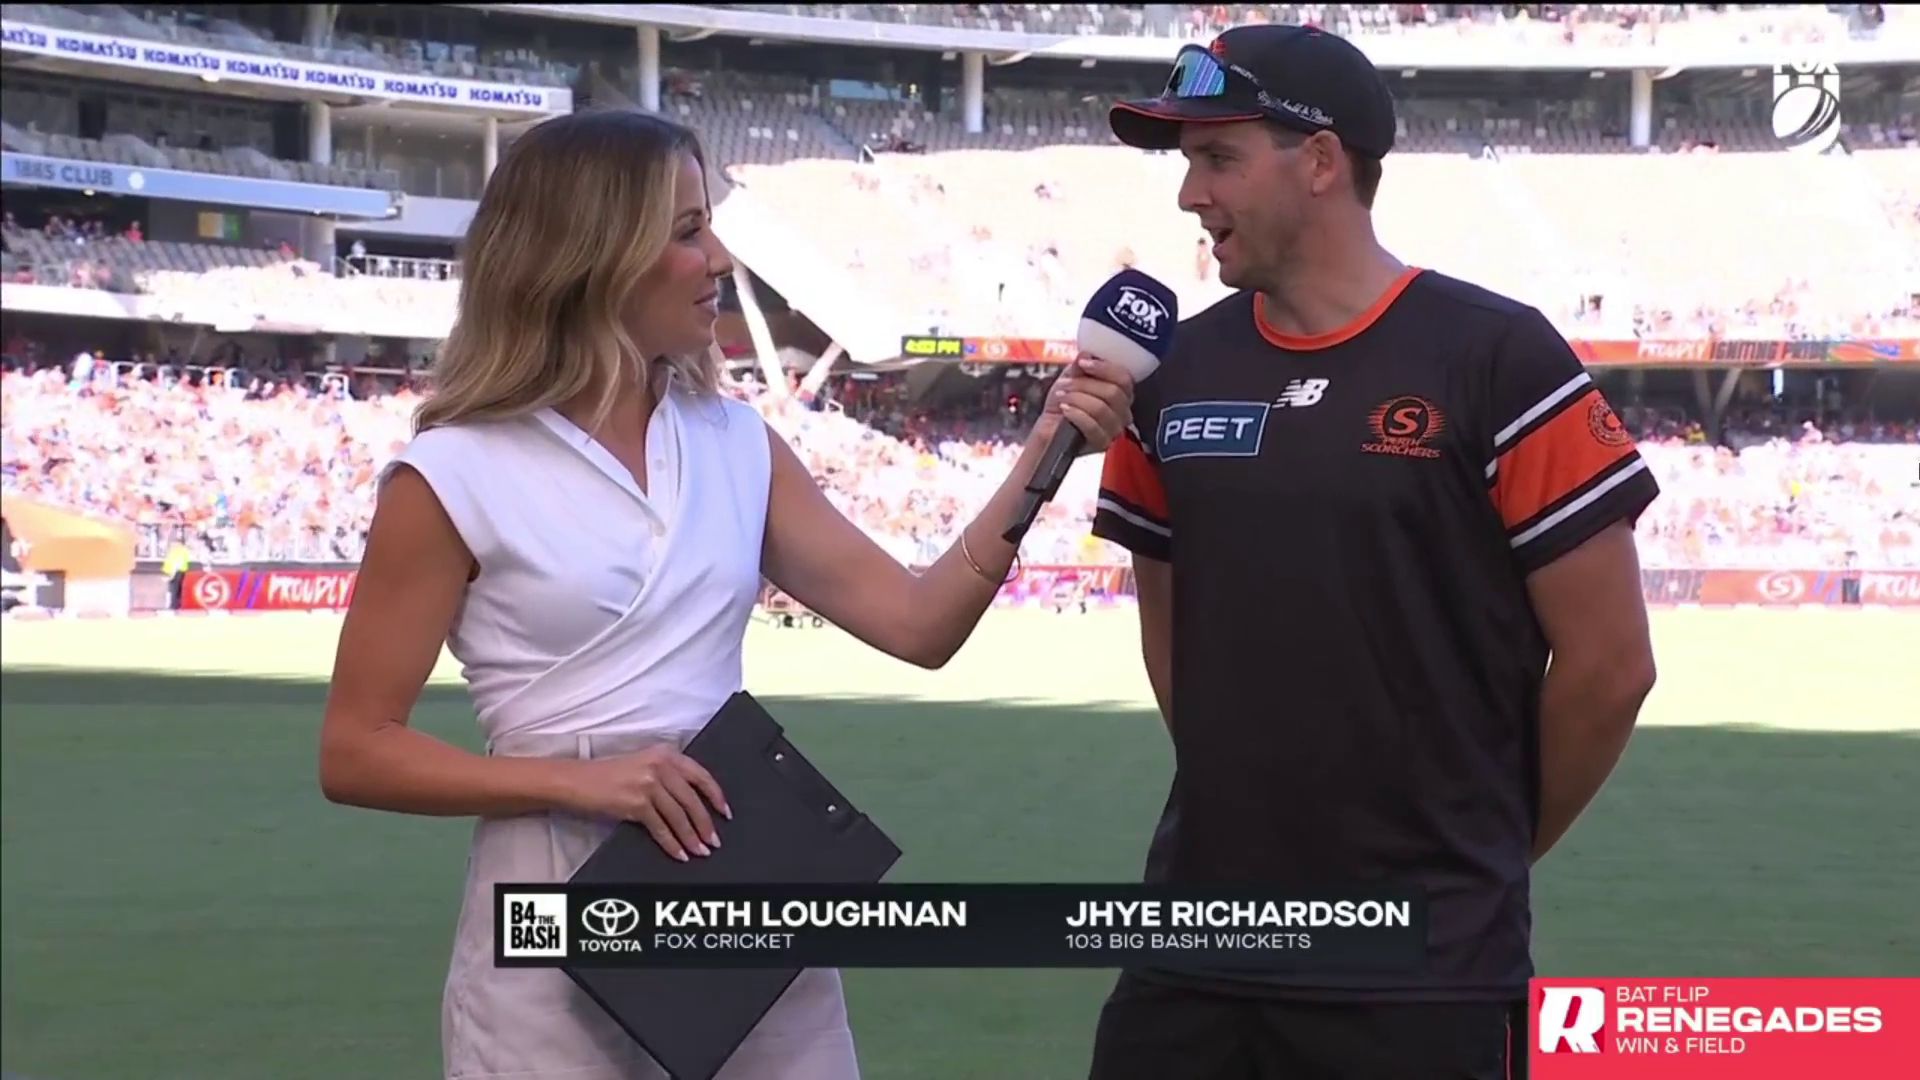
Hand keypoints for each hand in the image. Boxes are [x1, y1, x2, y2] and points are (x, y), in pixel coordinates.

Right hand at [559, 746, 730, 861]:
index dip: (716, 796)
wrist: (576, 781)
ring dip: (691, 837)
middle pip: (692, 800)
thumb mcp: (643, 765)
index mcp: (665, 754)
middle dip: (705, 824)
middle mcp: (660, 766)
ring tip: (700, 851)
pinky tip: (679, 854)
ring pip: (678, 816)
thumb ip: (668, 775)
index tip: (725, 813)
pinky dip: (672, 844)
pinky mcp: (636, 803)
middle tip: (714, 841)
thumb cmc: (607, 775)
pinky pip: (661, 828)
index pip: (701, 776)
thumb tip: (693, 802)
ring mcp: (648, 784)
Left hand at [1032, 354, 1135, 454]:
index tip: (1084, 363)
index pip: (1125, 378)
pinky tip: (1064, 410)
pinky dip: (1076, 414)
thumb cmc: (1062, 403)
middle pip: (1113, 393)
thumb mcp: (1070, 378)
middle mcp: (1123, 411)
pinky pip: (1093, 426)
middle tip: (1064, 384)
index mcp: (1121, 393)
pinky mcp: (1102, 443)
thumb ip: (1080, 366)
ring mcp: (1114, 429)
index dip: (1105, 368)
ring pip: (1101, 408)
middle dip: (1084, 385)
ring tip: (1061, 397)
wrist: (1049, 429)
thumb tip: (1086, 354)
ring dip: (1077, 399)